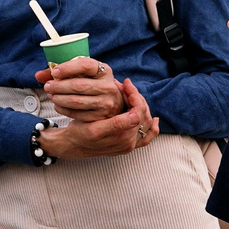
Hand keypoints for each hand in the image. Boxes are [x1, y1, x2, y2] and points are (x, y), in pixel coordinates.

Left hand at [35, 54, 126, 121]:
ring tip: (51, 95)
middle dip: (59, 86)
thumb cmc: (93, 84)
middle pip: (79, 86)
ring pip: (76, 101)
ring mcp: (106, 103)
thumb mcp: (84, 74)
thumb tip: (38, 76)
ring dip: (59, 99)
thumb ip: (61, 73)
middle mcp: (108, 87)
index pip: (86, 65)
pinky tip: (58, 105)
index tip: (54, 72)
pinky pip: (77, 114)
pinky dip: (63, 109)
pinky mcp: (100, 117)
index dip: (68, 68)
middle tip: (47, 86)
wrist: (112, 103)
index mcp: (104, 71)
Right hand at [40, 78, 158, 158]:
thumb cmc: (80, 133)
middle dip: (136, 97)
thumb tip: (136, 117)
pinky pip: (147, 137)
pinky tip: (154, 119)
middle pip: (144, 115)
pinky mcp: (129, 145)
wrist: (73, 146)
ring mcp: (131, 145)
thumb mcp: (94, 128)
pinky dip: (153, 128)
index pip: (138, 111)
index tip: (125, 83)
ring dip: (141, 105)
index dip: (134, 95)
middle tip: (125, 84)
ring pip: (146, 122)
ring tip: (129, 93)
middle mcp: (130, 142)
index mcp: (123, 137)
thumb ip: (117, 124)